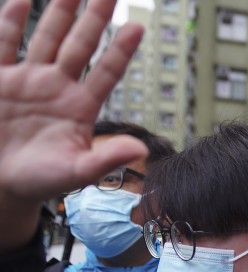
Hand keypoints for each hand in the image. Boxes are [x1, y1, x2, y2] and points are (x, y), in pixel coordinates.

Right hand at [0, 0, 145, 233]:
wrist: (2, 184)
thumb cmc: (42, 181)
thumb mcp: (77, 172)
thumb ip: (107, 158)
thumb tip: (140, 149)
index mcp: (82, 106)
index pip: (106, 72)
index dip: (120, 50)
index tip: (138, 27)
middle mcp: (58, 86)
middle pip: (80, 45)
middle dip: (94, 18)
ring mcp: (29, 80)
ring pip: (47, 38)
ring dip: (60, 12)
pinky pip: (4, 45)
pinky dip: (11, 23)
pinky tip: (22, 1)